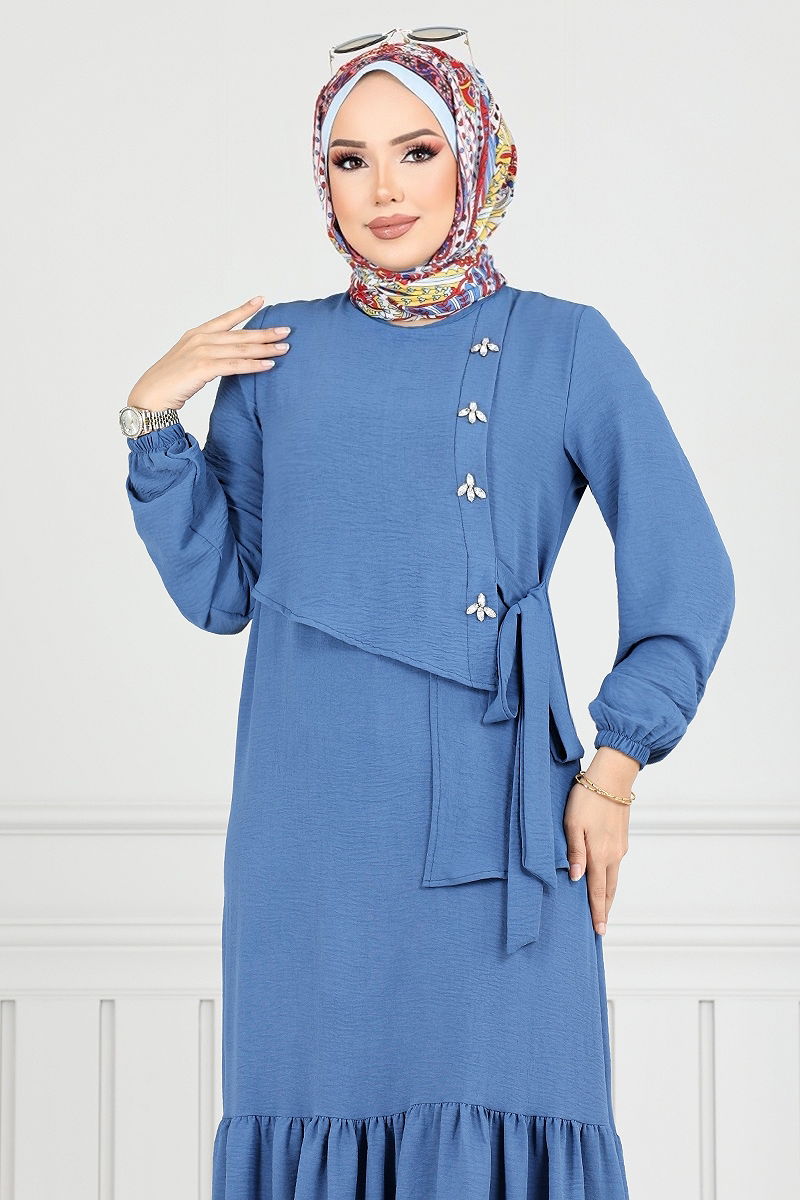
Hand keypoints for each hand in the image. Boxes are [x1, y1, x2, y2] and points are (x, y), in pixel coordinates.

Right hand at [127, 295, 291, 411]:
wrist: (151, 395)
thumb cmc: (170, 382)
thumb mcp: (189, 361)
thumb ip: (208, 355)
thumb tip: (228, 357)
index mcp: (196, 334)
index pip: (225, 319)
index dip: (244, 309)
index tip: (261, 300)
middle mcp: (200, 339)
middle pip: (239, 334)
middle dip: (265, 332)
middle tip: (287, 330)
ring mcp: (201, 352)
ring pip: (240, 348)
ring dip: (265, 348)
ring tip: (284, 348)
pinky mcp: (203, 368)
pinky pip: (235, 365)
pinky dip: (253, 365)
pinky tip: (269, 365)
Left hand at [563, 747, 637, 935]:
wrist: (612, 777)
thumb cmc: (586, 798)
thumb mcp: (573, 824)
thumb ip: (575, 853)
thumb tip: (576, 880)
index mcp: (599, 855)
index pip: (597, 891)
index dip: (597, 912)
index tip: (598, 931)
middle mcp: (613, 855)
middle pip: (609, 889)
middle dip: (604, 909)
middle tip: (600, 927)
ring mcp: (620, 847)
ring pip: (614, 878)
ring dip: (608, 895)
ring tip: (602, 908)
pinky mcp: (622, 838)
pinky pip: (616, 865)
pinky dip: (610, 878)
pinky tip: (604, 879)